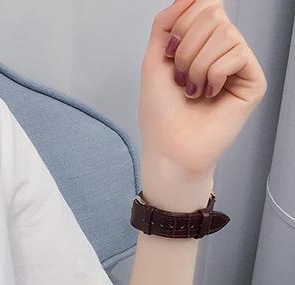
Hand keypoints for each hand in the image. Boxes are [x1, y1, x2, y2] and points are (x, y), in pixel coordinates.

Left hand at [139, 0, 267, 179]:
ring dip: (197, 65)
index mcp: (202, 41)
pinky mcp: (253, 80)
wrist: (169, 148)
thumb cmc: (161, 113)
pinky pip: (237, 54)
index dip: (182, 25)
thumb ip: (167, 21)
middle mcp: (223, 48)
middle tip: (181, 78)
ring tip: (193, 90)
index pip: (203, 3)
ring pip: (224, 33)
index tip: (170, 54)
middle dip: (186, 48)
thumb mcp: (154, 59)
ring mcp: (240, 63)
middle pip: (212, 13)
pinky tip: (209, 94)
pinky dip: (214, 74)